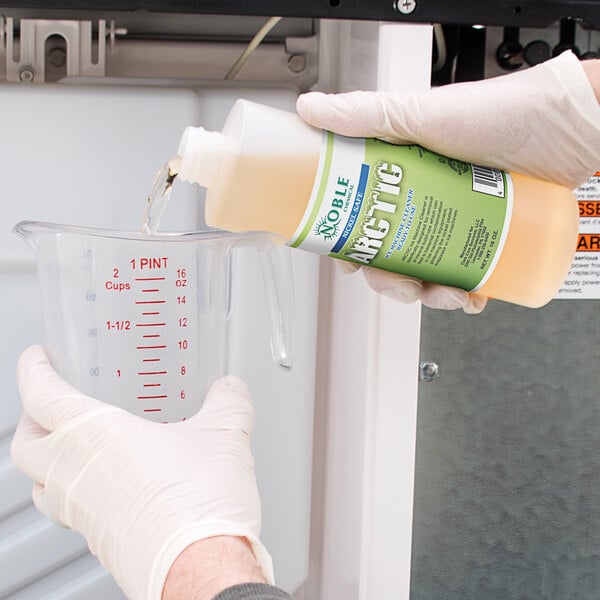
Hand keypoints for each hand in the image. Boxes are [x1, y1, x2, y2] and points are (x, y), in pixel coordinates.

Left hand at [10, 345, 272, 599]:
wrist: (201, 569)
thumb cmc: (199, 506)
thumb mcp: (224, 435)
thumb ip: (228, 401)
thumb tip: (230, 389)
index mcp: (95, 437)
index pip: (41, 395)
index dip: (34, 370)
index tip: (38, 358)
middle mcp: (76, 475)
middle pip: (25, 443)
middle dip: (31, 417)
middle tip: (49, 400)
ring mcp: (82, 513)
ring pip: (39, 482)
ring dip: (47, 459)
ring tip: (74, 445)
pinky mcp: (98, 539)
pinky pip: (68, 508)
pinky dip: (74, 488)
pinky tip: (111, 482)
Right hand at [297, 51, 599, 312]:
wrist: (567, 125)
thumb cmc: (499, 112)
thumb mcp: (421, 113)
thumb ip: (364, 114)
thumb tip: (311, 109)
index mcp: (397, 177)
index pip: (358, 219)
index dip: (346, 245)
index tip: (347, 261)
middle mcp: (422, 201)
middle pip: (388, 255)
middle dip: (390, 281)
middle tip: (403, 285)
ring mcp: (453, 221)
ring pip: (425, 272)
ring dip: (428, 294)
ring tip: (446, 293)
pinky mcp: (484, 236)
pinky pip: (465, 276)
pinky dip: (464, 294)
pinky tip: (470, 296)